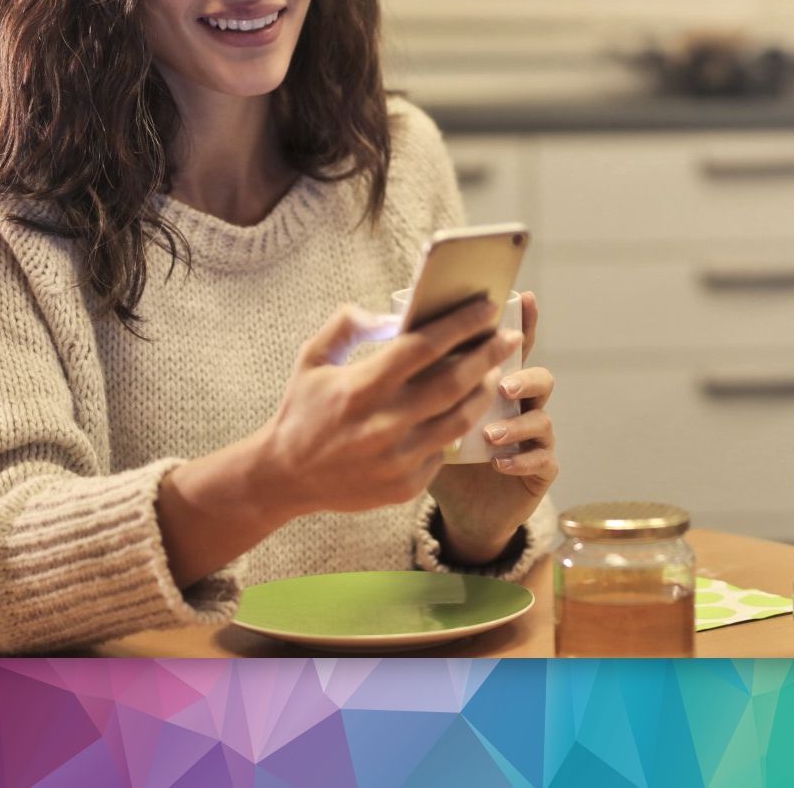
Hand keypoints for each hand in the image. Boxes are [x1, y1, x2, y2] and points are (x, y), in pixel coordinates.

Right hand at [264, 297, 522, 519]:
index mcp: (361, 387)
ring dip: (483, 392)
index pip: (424, 347)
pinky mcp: (405, 486)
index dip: (460, 324)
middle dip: (489, 355)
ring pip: (459, 419)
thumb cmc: (302, 409)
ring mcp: (397, 459)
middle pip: (454, 382)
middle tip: (510, 338)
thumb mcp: (312, 358)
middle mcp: (384, 424)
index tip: (487, 308)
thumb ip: (347, 325)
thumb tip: (392, 316)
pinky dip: (457, 426)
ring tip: (494, 372)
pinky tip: (465, 409)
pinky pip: (444, 450)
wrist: (284, 477)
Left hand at [427, 290, 557, 564]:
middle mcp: (519, 405)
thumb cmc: (430, 450)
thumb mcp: (417, 411)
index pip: (510, 348)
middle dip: (523, 375)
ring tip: (491, 432)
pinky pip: (544, 459)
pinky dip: (523, 458)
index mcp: (492, 384)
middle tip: (502, 382)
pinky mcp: (539, 470)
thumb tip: (391, 333)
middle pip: (537, 377)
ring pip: (542, 418)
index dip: (521, 322)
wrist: (455, 508)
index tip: (524, 299)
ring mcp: (532, 436)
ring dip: (518, 422)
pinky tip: (500, 463)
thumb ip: (412, 375)